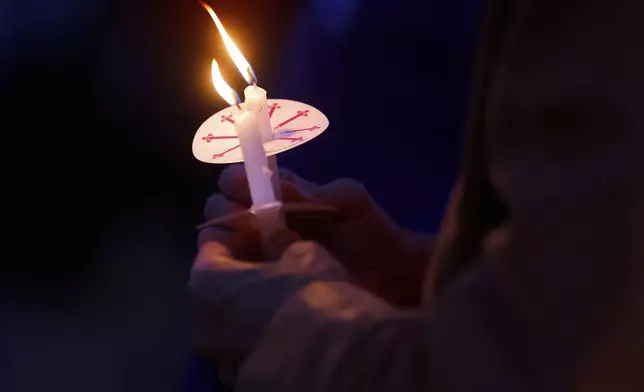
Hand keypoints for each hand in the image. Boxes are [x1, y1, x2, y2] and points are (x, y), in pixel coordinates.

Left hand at [191, 224, 347, 386]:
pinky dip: (262, 338)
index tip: (260, 230)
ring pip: (232, 323)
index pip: (212, 245)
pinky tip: (289, 332)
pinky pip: (248, 349)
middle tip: (275, 266)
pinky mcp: (239, 382)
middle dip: (244, 276)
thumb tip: (277, 240)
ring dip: (251, 310)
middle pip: (219, 289)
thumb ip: (283, 245)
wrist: (323, 362)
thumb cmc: (306, 295)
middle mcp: (200, 322)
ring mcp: (218, 358)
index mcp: (206, 282)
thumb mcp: (304, 255)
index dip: (238, 235)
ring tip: (285, 302)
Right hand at [201, 164, 433, 306]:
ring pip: (219, 244)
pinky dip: (235, 272)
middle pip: (220, 211)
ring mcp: (261, 255)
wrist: (392, 278)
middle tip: (252, 226)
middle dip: (226, 213)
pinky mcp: (264, 284)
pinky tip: (256, 274)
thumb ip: (314, 191)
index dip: (235, 181)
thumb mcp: (348, 201)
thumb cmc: (371, 233)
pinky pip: (234, 276)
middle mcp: (263, 221)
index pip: (238, 180)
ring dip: (228, 244)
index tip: (243, 190)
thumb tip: (273, 187)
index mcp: (281, 194)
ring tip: (257, 251)